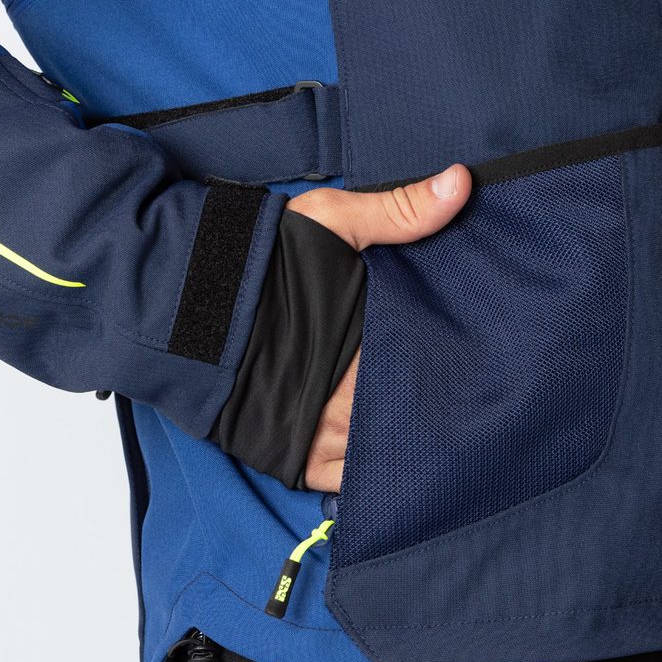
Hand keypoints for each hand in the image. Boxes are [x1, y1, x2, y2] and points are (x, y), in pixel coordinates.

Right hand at [290, 163, 471, 491]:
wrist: (182, 305)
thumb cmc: (261, 261)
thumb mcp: (331, 220)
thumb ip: (399, 210)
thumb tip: (463, 182)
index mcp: (370, 341)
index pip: (429, 364)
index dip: (454, 365)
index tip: (480, 363)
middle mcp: (350, 396)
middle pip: (411, 411)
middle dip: (436, 405)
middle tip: (474, 406)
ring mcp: (323, 433)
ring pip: (385, 449)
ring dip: (406, 441)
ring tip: (443, 439)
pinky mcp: (297, 458)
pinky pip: (348, 479)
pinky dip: (369, 473)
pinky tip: (394, 466)